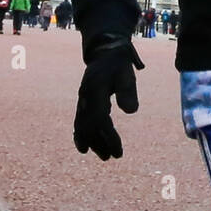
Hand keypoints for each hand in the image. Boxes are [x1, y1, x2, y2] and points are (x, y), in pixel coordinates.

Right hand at [73, 39, 144, 159]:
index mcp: (96, 90)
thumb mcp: (127, 75)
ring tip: (104, 156)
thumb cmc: (118, 65)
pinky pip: (80, 121)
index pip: (101, 119)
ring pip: (83, 125)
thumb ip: (128, 92)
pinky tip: (87, 147)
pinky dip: (82, 135)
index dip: (108, 136)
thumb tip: (131, 111)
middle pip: (88, 126)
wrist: (105, 52)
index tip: (118, 150)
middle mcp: (85, 97)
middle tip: (111, 157)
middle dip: (99, 143)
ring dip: (92, 141)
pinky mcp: (84, 102)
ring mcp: (82, 99)